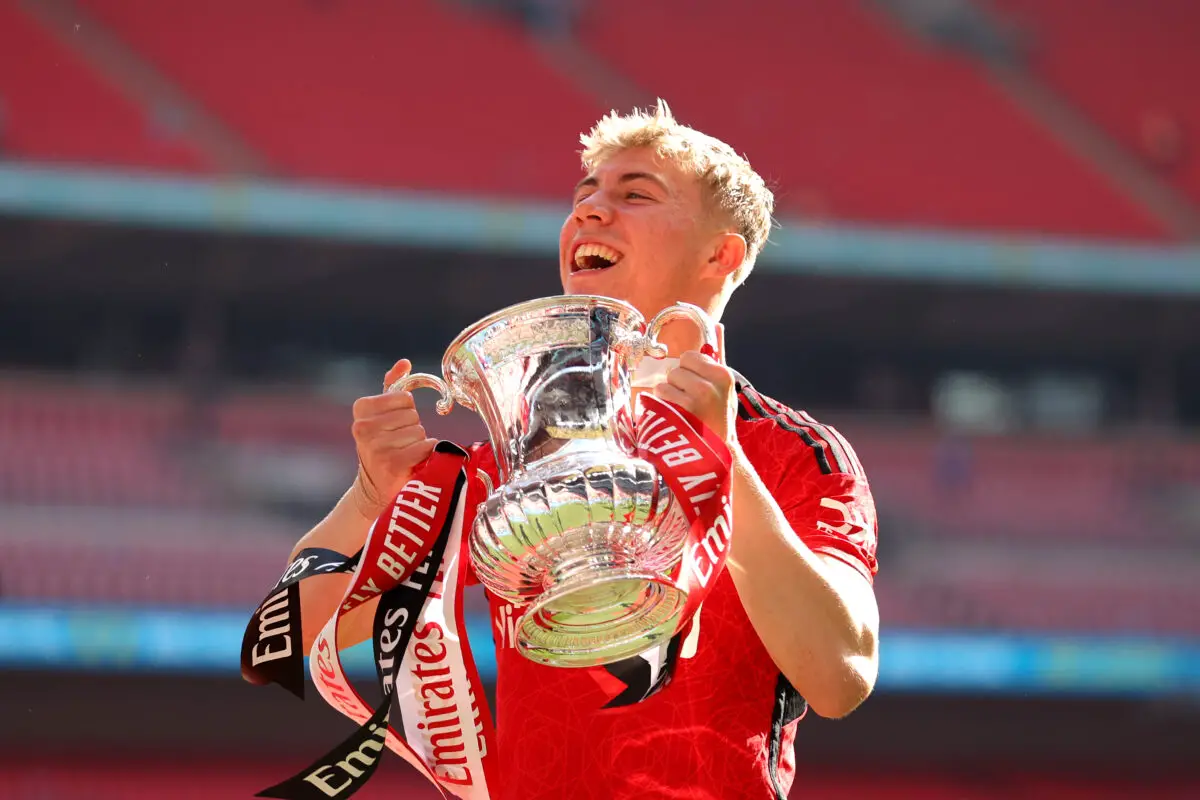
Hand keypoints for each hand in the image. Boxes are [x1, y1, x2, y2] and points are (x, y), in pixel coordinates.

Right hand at [349, 359, 437, 517]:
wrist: (375, 487)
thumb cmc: (382, 445)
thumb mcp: (381, 415)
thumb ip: (392, 386)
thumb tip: (405, 363)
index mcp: (360, 409)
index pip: (403, 397)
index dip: (405, 410)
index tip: (393, 424)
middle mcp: (363, 427)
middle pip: (413, 415)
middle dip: (411, 428)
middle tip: (398, 443)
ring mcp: (377, 447)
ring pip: (420, 431)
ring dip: (417, 443)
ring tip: (402, 453)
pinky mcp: (393, 464)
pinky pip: (425, 447)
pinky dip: (424, 454)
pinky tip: (411, 463)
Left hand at [652, 349, 736, 444]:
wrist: (718, 453)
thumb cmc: (718, 421)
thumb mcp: (725, 393)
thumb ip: (710, 373)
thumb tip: (694, 352)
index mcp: (723, 375)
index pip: (690, 357)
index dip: (686, 370)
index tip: (691, 384)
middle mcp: (710, 384)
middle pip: (676, 369)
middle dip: (676, 383)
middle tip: (686, 400)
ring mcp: (695, 397)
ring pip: (665, 382)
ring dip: (667, 394)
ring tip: (680, 409)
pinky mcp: (681, 410)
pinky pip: (659, 394)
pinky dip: (661, 403)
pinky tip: (673, 415)